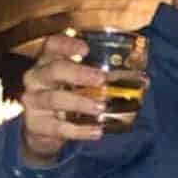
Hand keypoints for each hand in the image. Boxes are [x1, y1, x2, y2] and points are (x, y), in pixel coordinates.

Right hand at [18, 34, 107, 164]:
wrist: (42, 129)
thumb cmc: (66, 96)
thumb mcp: (77, 83)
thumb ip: (101, 77)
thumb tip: (144, 80)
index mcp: (48, 61)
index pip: (52, 45)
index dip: (67, 45)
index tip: (86, 49)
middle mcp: (36, 77)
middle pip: (53, 70)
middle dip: (78, 73)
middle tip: (101, 79)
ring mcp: (33, 101)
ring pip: (55, 99)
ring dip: (80, 102)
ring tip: (100, 106)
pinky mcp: (35, 124)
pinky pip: (58, 127)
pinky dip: (79, 131)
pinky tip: (97, 131)